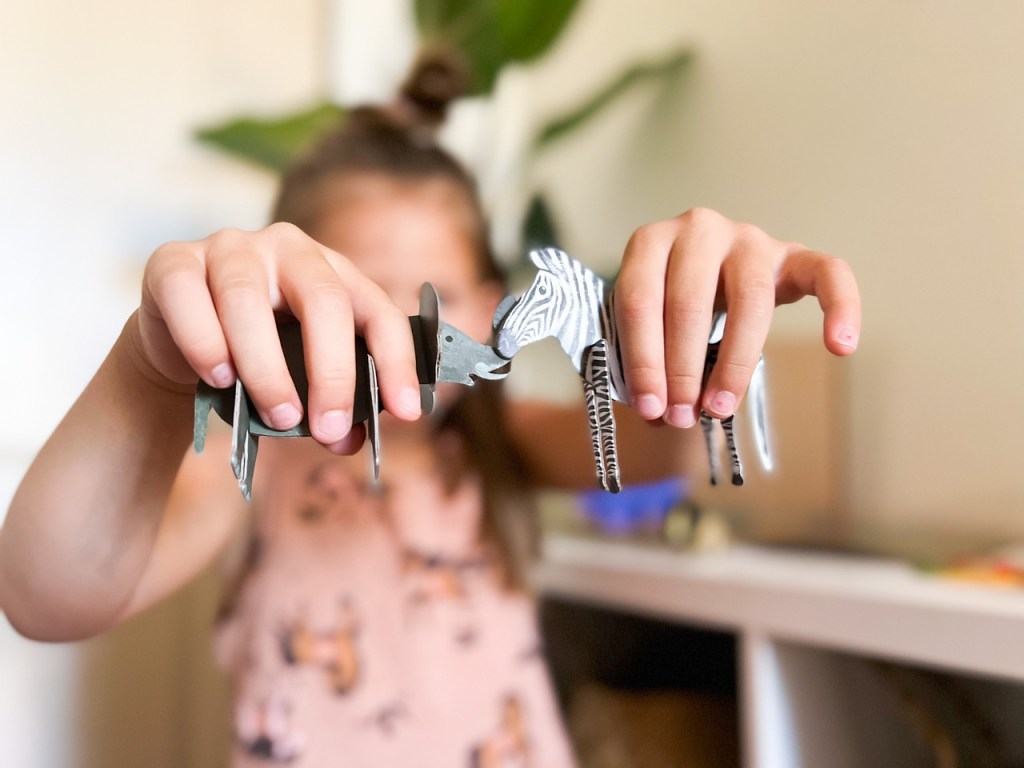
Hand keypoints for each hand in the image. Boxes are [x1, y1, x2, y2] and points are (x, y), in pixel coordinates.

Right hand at [134, 222, 422, 450]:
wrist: (180, 341)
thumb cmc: (257, 356)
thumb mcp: (301, 377)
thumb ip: (327, 403)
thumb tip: (345, 440)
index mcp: (334, 272)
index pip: (379, 312)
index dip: (397, 363)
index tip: (405, 413)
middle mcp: (288, 248)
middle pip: (324, 300)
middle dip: (332, 373)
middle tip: (328, 428)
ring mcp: (230, 248)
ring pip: (248, 300)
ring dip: (266, 369)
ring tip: (276, 416)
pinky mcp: (173, 261)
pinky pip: (189, 297)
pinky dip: (205, 344)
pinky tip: (219, 378)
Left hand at [614, 207, 860, 425]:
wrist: (706, 269)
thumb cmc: (667, 304)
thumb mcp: (647, 325)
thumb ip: (648, 364)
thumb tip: (659, 417)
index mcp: (650, 243)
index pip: (641, 302)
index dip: (642, 360)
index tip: (650, 408)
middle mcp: (699, 229)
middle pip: (690, 303)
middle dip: (682, 370)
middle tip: (681, 417)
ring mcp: (749, 239)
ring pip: (749, 300)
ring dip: (734, 363)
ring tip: (722, 408)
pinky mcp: (794, 254)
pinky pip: (828, 272)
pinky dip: (841, 306)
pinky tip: (842, 347)